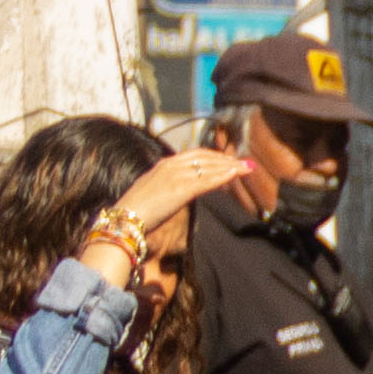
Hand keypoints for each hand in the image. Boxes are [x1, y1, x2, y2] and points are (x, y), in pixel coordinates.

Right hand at [94, 147, 251, 260]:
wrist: (125, 218)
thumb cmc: (138, 210)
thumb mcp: (155, 190)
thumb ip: (170, 185)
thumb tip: (185, 189)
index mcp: (164, 164)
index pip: (195, 155)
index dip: (215, 156)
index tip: (229, 159)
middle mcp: (170, 166)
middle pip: (205, 158)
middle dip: (227, 160)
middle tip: (246, 163)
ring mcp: (174, 176)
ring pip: (209, 167)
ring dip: (230, 167)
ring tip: (247, 168)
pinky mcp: (179, 189)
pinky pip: (206, 181)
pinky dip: (222, 176)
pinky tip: (235, 175)